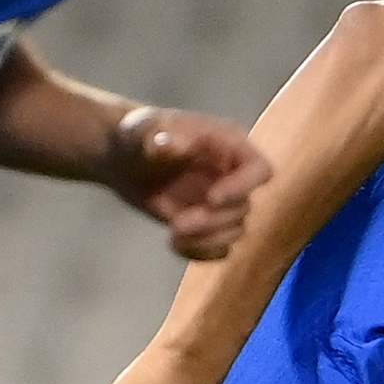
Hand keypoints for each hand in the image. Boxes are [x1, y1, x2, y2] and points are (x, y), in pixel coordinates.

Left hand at [106, 107, 268, 258]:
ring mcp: (223, 201)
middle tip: (176, 224)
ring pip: (235, 232)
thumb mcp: (139, 131)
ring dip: (206, 240)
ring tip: (173, 234)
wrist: (124, 160)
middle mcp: (233, 174)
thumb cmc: (137, 136)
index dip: (243, 187)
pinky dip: (199, 252)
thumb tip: (166, 143)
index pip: (259, 170)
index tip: (211, 199)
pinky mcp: (210, 223)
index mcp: (229, 145)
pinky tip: (173, 244)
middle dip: (211, 221)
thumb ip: (154, 137)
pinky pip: (220, 249)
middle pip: (243, 208)